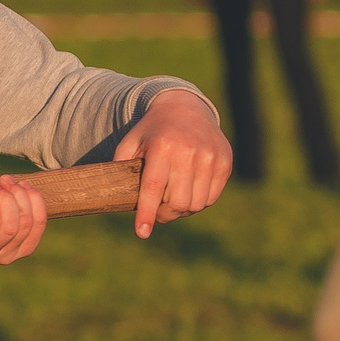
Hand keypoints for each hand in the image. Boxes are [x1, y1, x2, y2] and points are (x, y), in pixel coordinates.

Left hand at [115, 89, 231, 237]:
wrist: (185, 107)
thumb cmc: (152, 131)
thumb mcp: (130, 143)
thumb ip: (121, 168)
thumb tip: (115, 199)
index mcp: (162, 147)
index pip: (154, 188)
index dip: (147, 213)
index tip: (142, 233)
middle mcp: (189, 152)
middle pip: (178, 202)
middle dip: (165, 214)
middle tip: (158, 211)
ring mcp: (210, 157)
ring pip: (196, 204)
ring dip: (182, 209)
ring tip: (173, 199)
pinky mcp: (224, 162)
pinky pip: (211, 198)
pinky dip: (198, 201)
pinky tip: (189, 190)